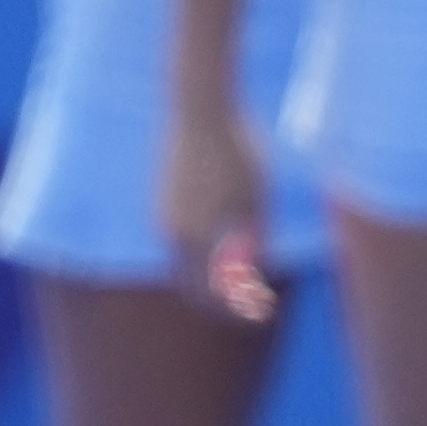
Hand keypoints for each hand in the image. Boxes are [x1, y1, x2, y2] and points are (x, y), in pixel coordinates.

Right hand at [162, 108, 275, 323]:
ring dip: (209, 277)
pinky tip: (224, 248)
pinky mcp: (166, 202)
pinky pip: (183, 240)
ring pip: (186, 262)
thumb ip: (253, 237)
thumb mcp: (255, 197)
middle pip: (193, 283)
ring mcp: (165, 217)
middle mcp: (173, 232)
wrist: (201, 111)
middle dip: (221, 299)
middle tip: (254, 305)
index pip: (211, 293)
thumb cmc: (238, 151)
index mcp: (194, 235)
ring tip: (242, 283)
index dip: (236, 308)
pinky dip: (201, 253)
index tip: (261, 314)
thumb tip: (257, 274)